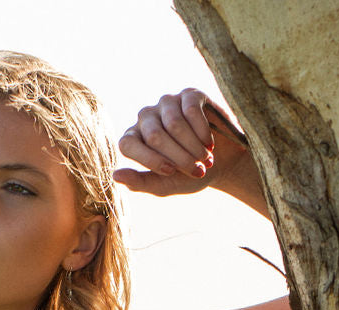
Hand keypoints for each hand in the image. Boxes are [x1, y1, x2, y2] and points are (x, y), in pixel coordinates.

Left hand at [114, 87, 250, 198]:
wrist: (222, 164)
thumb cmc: (188, 176)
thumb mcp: (164, 185)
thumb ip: (140, 183)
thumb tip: (115, 176)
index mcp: (134, 139)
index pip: (127, 144)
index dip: (149, 160)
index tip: (171, 172)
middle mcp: (146, 117)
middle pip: (154, 136)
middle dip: (179, 158)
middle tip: (196, 170)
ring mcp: (167, 103)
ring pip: (174, 124)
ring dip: (193, 147)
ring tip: (205, 158)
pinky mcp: (189, 94)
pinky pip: (191, 111)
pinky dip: (202, 132)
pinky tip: (209, 143)